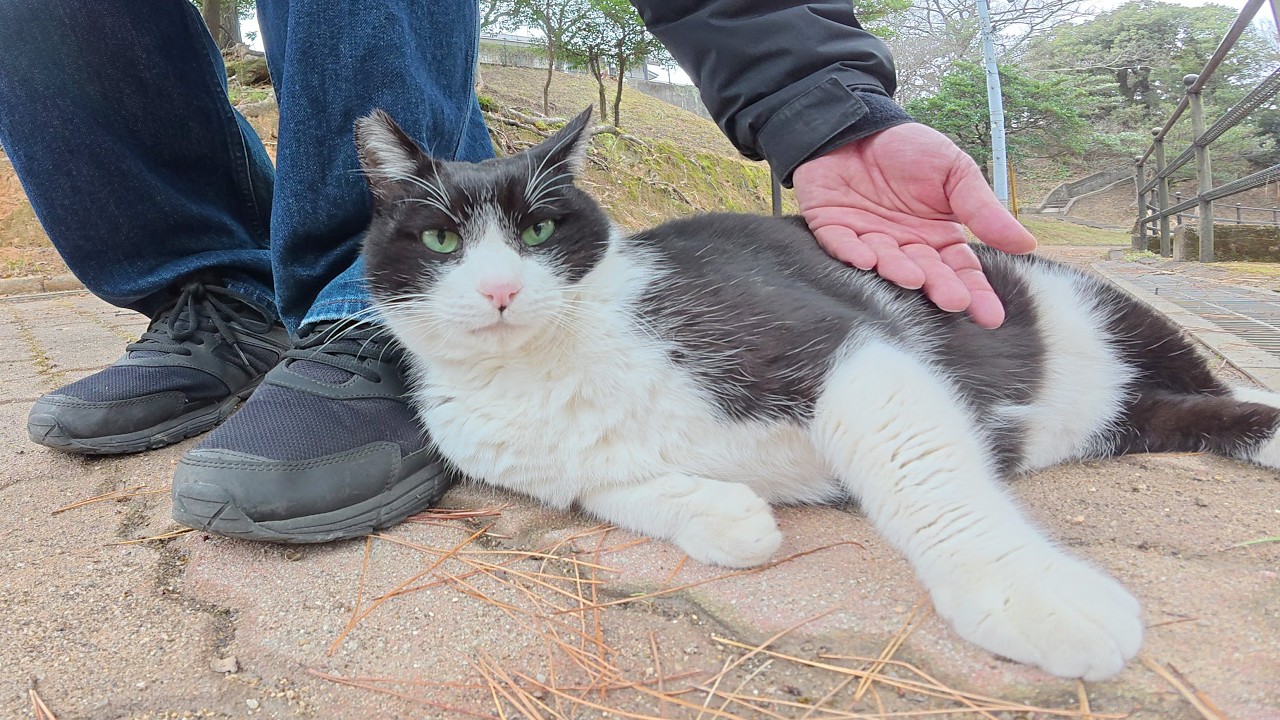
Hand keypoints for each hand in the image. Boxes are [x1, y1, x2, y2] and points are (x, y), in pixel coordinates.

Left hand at [792, 123, 1036, 328]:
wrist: (860, 125)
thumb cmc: (909, 149)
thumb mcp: (954, 172)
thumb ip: (983, 210)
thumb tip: (1026, 245)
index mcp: (936, 237)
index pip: (960, 271)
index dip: (975, 293)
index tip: (991, 317)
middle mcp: (904, 247)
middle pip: (925, 274)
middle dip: (939, 288)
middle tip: (952, 301)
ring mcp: (869, 241)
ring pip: (885, 263)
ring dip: (898, 271)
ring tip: (913, 277)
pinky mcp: (833, 229)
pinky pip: (842, 245)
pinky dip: (852, 252)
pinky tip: (866, 259)